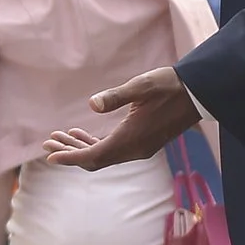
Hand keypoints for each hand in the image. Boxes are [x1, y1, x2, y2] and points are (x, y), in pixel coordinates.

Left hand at [43, 67, 199, 172]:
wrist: (198, 93)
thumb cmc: (169, 86)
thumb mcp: (141, 86)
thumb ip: (116, 96)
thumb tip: (92, 104)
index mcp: (131, 139)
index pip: (95, 156)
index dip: (70, 157)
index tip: (49, 156)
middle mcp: (135, 149)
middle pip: (95, 159)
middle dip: (70, 153)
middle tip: (47, 142)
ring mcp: (140, 148)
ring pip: (104, 155)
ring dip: (81, 148)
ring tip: (59, 136)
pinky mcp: (143, 143)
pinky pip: (113, 150)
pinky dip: (95, 144)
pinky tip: (80, 133)